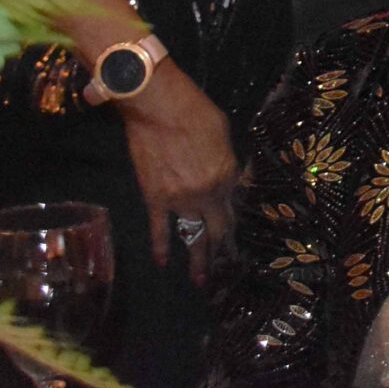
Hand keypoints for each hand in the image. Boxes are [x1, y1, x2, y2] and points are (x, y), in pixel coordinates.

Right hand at [117, 64, 237, 283]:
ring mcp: (180, 200)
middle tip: (225, 266)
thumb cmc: (195, 112)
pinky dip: (162, 247)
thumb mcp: (223, 135)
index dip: (233, 217)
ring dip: (197, 258)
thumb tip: (225, 175)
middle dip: (222, 248)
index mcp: (227, 175)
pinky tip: (164, 263)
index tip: (234, 232)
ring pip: (192, 234)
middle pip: (217, 225)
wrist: (158, 108)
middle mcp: (207, 193)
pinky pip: (159, 229)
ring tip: (201, 279)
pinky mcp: (154, 199)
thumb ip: (226, 161)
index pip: (233, 203)